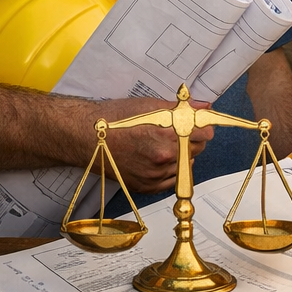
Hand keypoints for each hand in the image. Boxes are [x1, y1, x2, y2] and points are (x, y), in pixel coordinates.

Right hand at [90, 95, 212, 192]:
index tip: (197, 124)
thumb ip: (182, 108)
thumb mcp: (151, 105)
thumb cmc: (115, 119)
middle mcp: (163, 157)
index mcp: (167, 134)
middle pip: (197, 149)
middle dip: (192, 140)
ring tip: (162, 145)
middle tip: (178, 132)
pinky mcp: (145, 186)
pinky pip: (171, 181)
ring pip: (185, 165)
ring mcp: (154, 174)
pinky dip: (170, 170)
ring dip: (182, 156)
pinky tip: (158, 159)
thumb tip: (204, 107)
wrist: (86, 137)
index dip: (202, 127)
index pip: (204, 134)